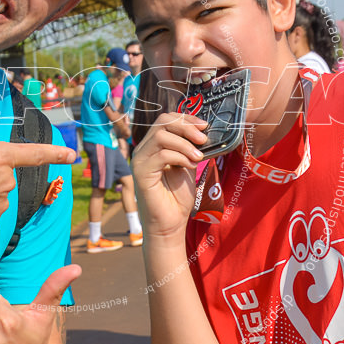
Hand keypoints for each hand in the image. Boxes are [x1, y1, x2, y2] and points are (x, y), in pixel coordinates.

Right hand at [131, 113, 206, 242]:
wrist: (170, 224)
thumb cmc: (177, 198)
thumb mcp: (186, 165)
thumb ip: (189, 148)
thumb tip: (202, 130)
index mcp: (153, 146)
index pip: (165, 120)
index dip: (186, 118)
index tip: (204, 126)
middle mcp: (143, 150)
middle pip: (162, 123)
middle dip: (186, 127)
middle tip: (203, 139)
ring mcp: (139, 161)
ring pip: (160, 136)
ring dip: (184, 144)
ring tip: (198, 157)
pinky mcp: (140, 173)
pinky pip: (161, 155)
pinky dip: (180, 156)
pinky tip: (190, 165)